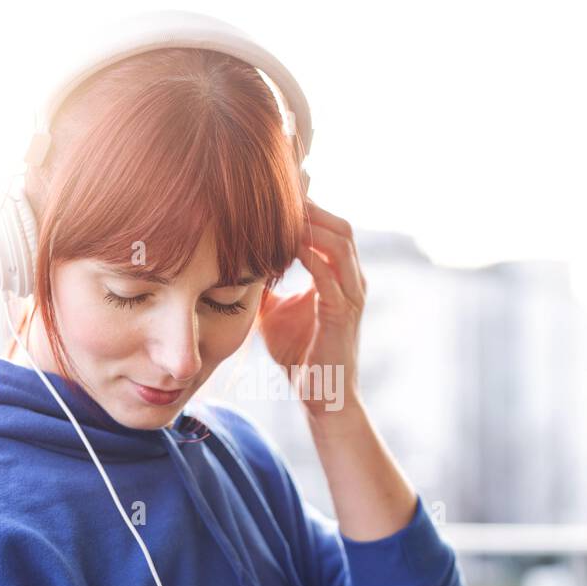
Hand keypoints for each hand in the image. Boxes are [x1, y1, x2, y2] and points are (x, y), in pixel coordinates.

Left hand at [257, 199, 366, 418]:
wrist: (321, 395)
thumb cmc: (299, 355)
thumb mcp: (275, 311)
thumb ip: (264, 286)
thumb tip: (235, 265)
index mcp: (340, 276)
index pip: (329, 228)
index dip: (308, 207)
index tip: (277, 191)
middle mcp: (351, 280)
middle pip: (340, 225)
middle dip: (312, 206)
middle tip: (280, 190)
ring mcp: (351, 295)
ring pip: (341, 241)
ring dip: (312, 223)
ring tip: (283, 208)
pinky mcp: (343, 313)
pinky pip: (329, 273)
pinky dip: (310, 254)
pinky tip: (286, 244)